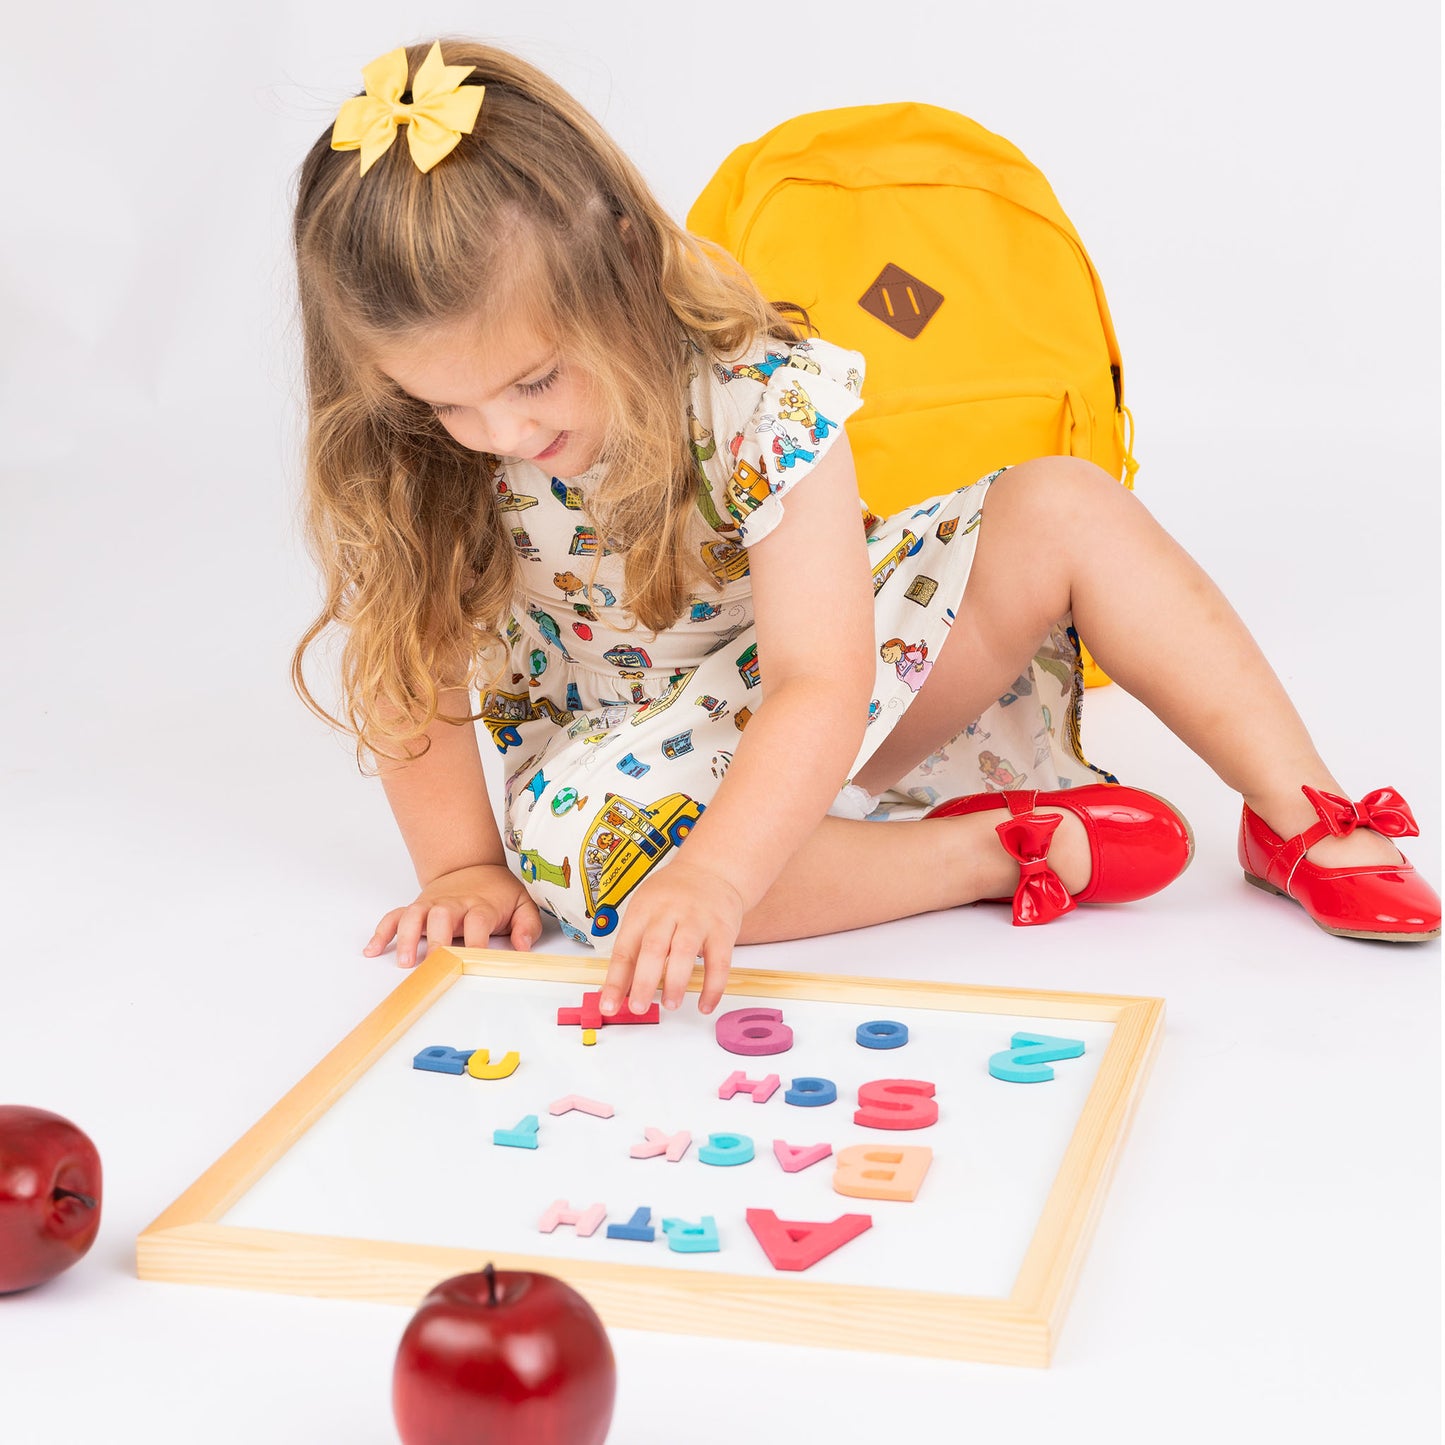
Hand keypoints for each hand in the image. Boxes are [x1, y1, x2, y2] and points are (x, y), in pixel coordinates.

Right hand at [364, 863, 541, 967]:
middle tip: (436, 964)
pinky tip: (372, 950)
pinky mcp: (416, 907)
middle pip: (441, 916)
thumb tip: (524, 947)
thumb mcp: (522, 903)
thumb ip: (526, 925)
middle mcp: (452, 904)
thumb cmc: (497, 891)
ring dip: (407, 937)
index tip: (473, 961)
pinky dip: (381, 932)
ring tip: (405, 962)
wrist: (473, 864)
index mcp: (480, 905)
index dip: (476, 942)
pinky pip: (394, 917)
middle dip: (437, 940)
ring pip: (414, 915)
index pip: (478, 921)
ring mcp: (431, 905)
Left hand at [599, 860, 744, 1017]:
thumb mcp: (645, 910)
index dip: (615, 980)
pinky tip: (705, 1005)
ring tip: (670, 1005)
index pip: (625, 948)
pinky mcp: (723, 930)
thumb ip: (633, 949)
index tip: (608, 1005)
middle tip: (638, 1007)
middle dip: (644, 981)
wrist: (712, 869)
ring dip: (676, 982)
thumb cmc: (672, 896)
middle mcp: (669, 912)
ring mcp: (697, 920)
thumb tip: (615, 991)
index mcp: (643, 910)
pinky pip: (719, 962)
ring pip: (685, 951)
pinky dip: (713, 987)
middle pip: (653, 947)